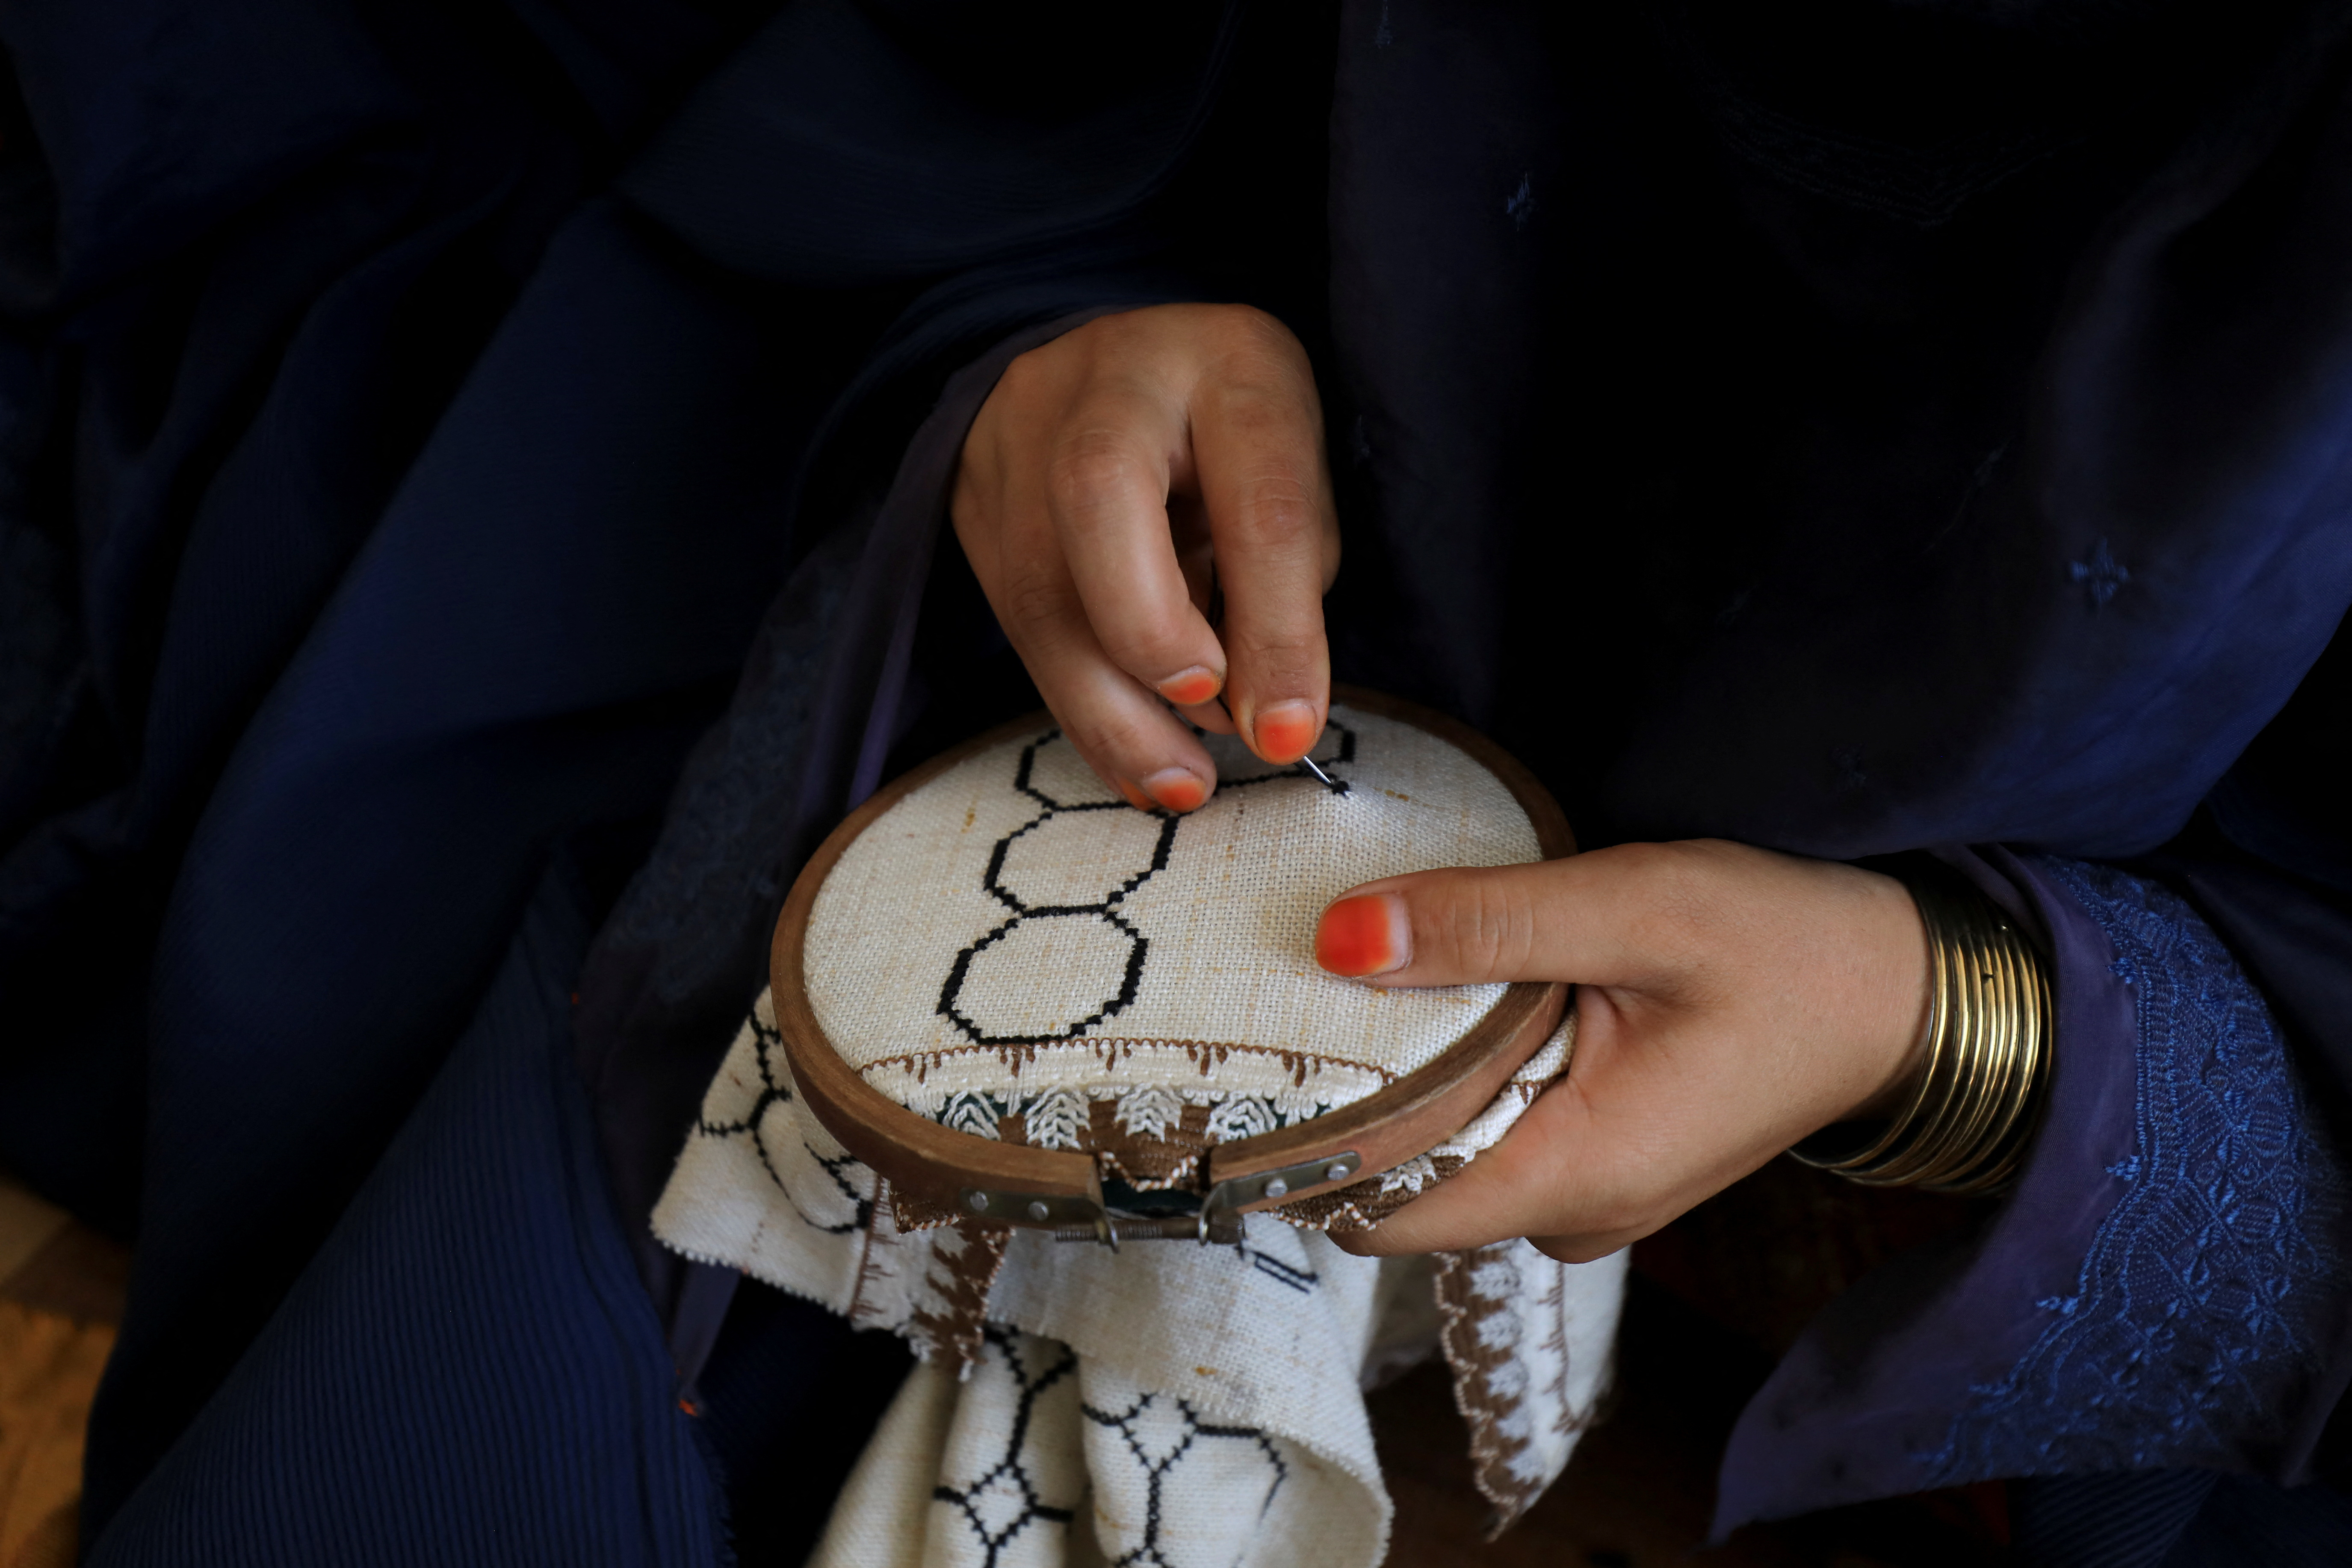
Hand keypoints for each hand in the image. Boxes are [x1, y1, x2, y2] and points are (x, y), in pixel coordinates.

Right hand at [952, 303, 1339, 811]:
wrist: (1130, 369)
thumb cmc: (1238, 442)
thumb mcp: (1296, 492)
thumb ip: (1283, 596)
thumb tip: (1265, 728)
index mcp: (1228, 360)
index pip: (1255, 495)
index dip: (1272, 624)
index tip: (1285, 728)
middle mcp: (1109, 375)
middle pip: (1097, 497)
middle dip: (1150, 642)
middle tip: (1203, 754)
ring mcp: (1019, 426)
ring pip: (1036, 583)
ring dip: (1108, 712)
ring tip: (1175, 786)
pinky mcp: (971, 490)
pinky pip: (1012, 618)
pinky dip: (1077, 704)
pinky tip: (1129, 759)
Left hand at [1314, 841, 1931, 1262]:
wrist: (1897, 990)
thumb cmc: (1786, 947)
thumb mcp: (1638, 905)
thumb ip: (1486, 923)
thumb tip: (1338, 937)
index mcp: (1575, 1177)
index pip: (1383, 1208)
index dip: (1306, 1139)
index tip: (1246, 1055)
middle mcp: (1570, 1218)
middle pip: (1400, 1185)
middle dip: (1345, 1097)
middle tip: (1281, 991)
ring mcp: (1585, 1201)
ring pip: (1441, 1160)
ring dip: (1401, 1082)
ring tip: (1354, 983)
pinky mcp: (1595, 1165)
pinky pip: (1488, 1140)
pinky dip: (1454, 1079)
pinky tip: (1439, 1002)